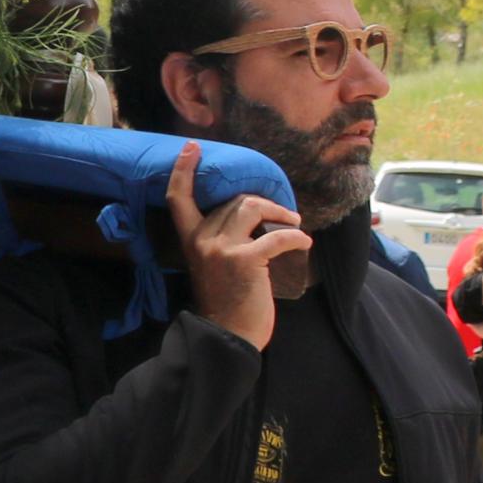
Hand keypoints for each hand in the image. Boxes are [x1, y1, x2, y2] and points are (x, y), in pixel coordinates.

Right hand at [169, 142, 309, 349]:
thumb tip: (248, 218)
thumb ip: (220, 240)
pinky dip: (295, 236)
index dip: (183, 169)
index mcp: (191, 239)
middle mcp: (202, 239)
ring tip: (293, 223)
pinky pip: (276, 236)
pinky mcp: (246, 260)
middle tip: (282, 214)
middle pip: (234, 199)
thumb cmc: (225, 302)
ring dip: (280, 212)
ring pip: (252, 207)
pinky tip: (303, 241)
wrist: (228, 335)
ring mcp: (223, 248)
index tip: (192, 148)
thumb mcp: (212, 265)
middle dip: (264, 201)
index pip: (178, 197)